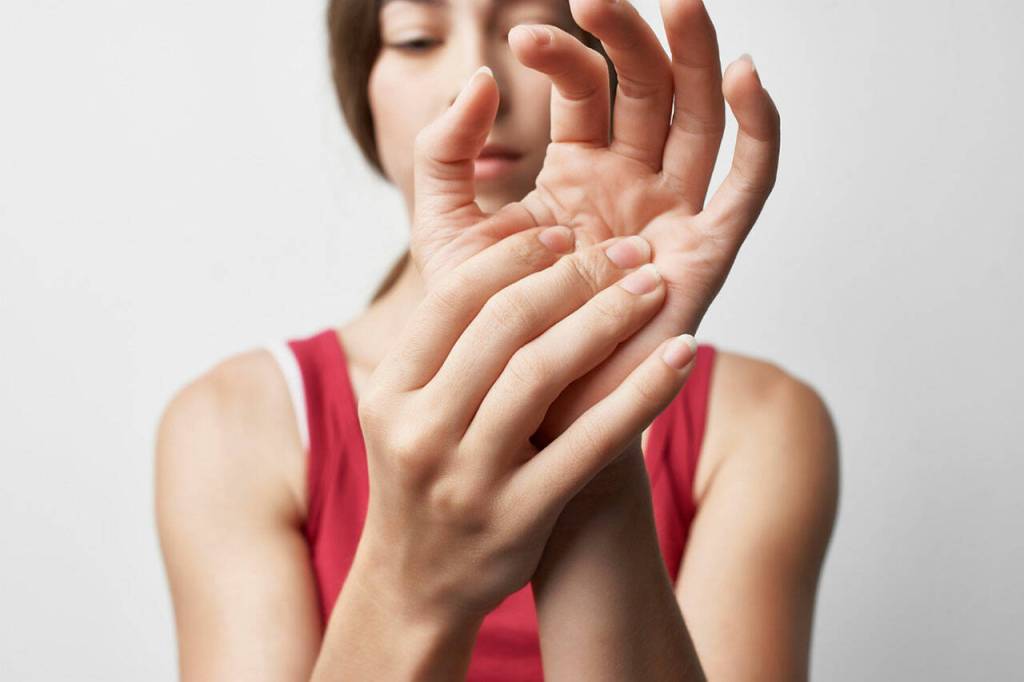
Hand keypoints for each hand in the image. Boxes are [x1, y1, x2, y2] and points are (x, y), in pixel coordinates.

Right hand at [353, 226, 699, 623]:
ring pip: (542, 374)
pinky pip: (591, 443)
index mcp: (390, 392)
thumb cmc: (427, 480)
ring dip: (608, 319)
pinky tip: (680, 357)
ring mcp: (468, 479)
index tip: (562, 231)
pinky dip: (641, 393)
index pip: (454, 298)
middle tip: (626, 251)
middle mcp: (420, 431)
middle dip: (573, 276)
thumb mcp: (408, 410)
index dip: (514, 254)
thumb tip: (513, 250)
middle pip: (503, 326)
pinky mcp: (520, 518)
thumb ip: (448, 344)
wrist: (415, 586)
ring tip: (654, 287)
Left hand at [410, 0, 779, 446]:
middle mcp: (631, 185)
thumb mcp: (447, 231)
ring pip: (700, 120)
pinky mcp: (705, 255)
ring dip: (698, 58)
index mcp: (577, 172)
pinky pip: (747, 185)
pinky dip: (758, 130)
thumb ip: (445, 156)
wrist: (518, 413)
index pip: (586, 89)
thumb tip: (476, 80)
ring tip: (682, 1)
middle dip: (635, 36)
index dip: (563, 55)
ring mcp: (671, 215)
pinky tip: (743, 76)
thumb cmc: (483, 329)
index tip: (520, 40)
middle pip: (651, 89)